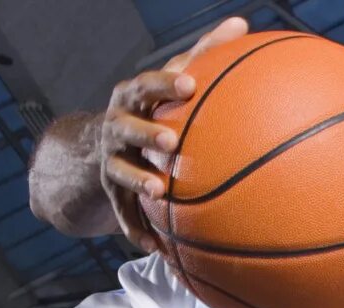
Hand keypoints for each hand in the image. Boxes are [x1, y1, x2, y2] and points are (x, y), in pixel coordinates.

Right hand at [99, 16, 247, 250]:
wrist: (101, 147)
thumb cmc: (155, 109)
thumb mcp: (173, 81)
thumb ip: (205, 54)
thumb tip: (242, 23)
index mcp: (132, 99)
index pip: (146, 86)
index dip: (165, 84)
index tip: (190, 84)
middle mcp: (115, 127)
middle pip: (124, 127)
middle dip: (143, 132)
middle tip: (170, 140)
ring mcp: (111, 161)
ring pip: (120, 171)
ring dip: (137, 179)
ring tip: (158, 190)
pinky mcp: (113, 195)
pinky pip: (124, 216)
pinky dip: (138, 231)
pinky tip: (157, 249)